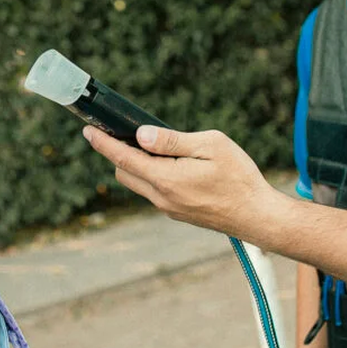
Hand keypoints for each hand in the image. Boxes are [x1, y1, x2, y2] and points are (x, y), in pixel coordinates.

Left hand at [81, 124, 275, 241]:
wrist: (258, 217)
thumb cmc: (240, 178)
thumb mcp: (210, 147)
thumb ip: (172, 141)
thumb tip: (140, 135)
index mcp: (166, 179)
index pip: (123, 158)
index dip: (103, 143)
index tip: (88, 131)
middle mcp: (162, 198)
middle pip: (124, 173)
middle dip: (117, 152)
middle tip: (121, 131)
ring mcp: (169, 208)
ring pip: (138, 183)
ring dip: (135, 165)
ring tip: (149, 144)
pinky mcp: (178, 213)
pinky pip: (154, 191)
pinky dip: (151, 175)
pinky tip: (169, 163)